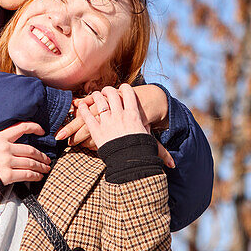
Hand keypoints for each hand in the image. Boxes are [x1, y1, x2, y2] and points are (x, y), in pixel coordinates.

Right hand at [0, 122, 51, 185]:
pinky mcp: (7, 175)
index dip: (34, 128)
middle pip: (30, 150)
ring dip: (41, 166)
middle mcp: (5, 148)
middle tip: (47, 159)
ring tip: (46, 168)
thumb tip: (21, 147)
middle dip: (41, 156)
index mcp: (0, 137)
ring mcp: (6, 162)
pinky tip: (39, 176)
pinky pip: (26, 175)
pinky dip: (35, 176)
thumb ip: (3, 142)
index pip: (21, 128)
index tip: (42, 131)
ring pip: (31, 163)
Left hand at [56, 85, 174, 166]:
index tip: (122, 88)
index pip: (128, 93)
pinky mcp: (97, 130)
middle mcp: (119, 115)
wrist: (130, 162)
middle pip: (111, 93)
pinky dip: (82, 108)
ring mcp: (107, 122)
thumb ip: (152, 140)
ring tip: (93, 95)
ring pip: (98, 101)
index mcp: (133, 114)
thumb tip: (170, 162)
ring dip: (95, 96)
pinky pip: (87, 115)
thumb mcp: (148, 141)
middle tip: (105, 91)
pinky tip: (79, 105)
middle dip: (107, 90)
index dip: (124, 88)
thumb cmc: (141, 152)